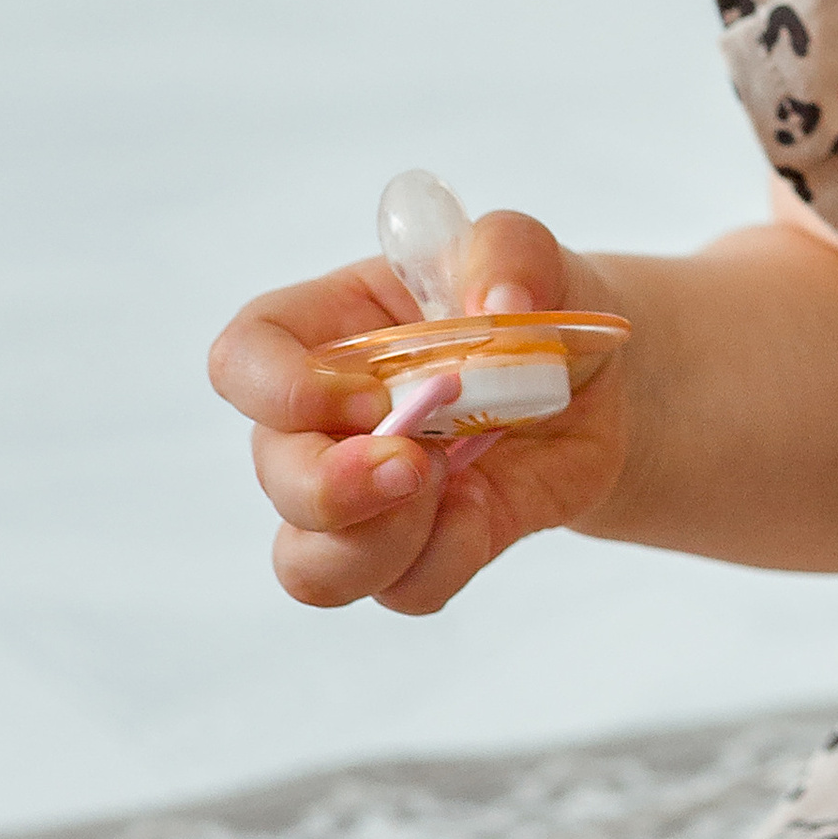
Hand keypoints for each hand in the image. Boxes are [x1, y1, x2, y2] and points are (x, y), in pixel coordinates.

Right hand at [207, 209, 630, 617]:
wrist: (594, 379)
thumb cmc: (531, 301)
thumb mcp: (528, 251)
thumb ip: (508, 249)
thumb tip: (497, 302)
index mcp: (325, 331)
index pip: (244, 361)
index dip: (280, 391)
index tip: (370, 396)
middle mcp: (323, 423)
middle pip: (274, 474)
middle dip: (333, 486)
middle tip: (416, 465)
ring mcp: (364, 499)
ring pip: (311, 562)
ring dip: (375, 545)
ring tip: (450, 491)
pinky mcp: (420, 550)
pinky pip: (403, 589)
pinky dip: (445, 560)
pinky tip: (485, 510)